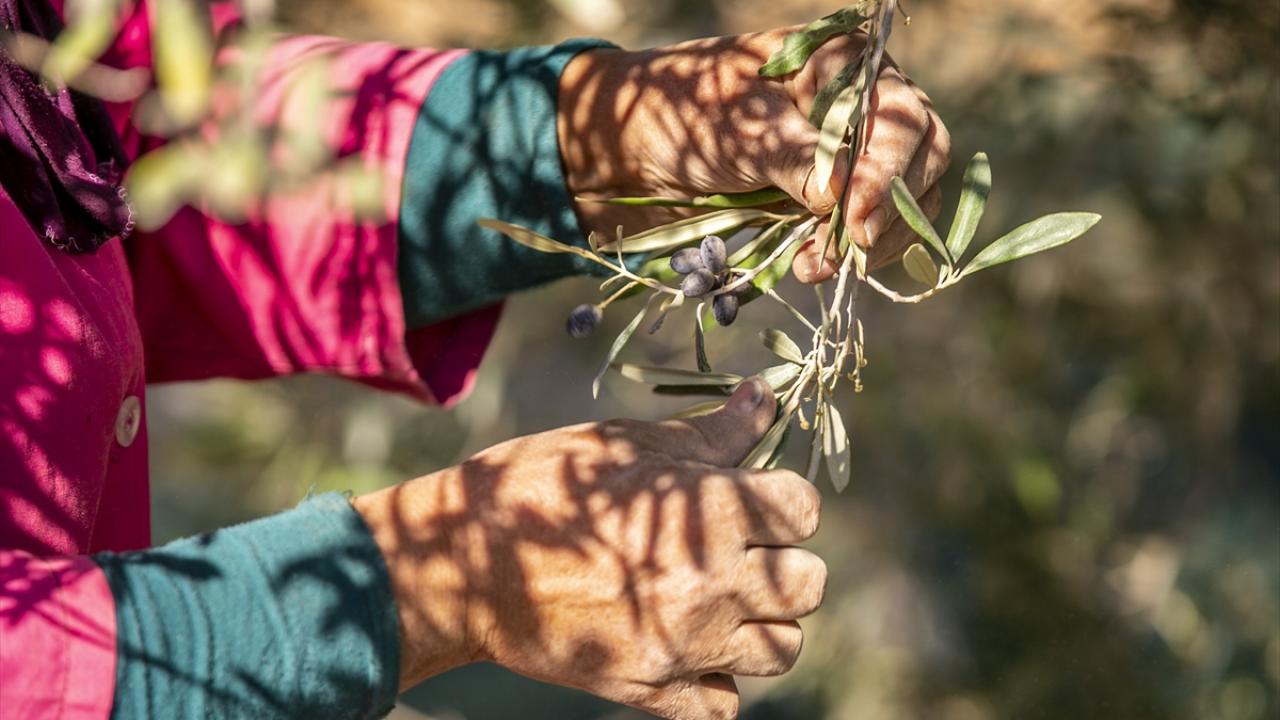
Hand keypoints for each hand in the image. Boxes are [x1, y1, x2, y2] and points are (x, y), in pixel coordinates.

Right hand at [353, 378, 825, 719]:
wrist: (461, 563)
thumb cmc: (541, 485)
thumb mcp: (626, 444)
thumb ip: (709, 433)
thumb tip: (765, 397)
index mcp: (707, 513)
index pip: (803, 508)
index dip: (781, 497)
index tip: (750, 496)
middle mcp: (710, 583)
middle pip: (809, 583)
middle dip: (783, 559)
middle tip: (741, 548)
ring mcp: (684, 645)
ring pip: (783, 649)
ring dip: (763, 623)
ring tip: (722, 600)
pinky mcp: (650, 691)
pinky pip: (723, 706)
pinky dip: (714, 682)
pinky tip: (689, 648)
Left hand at [558, 25, 949, 280]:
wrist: (628, 154)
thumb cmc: (678, 116)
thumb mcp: (736, 128)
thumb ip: (792, 158)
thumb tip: (838, 195)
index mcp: (841, 66)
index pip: (901, 115)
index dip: (888, 169)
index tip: (854, 214)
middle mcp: (859, 109)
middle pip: (923, 157)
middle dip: (891, 207)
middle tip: (850, 244)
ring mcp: (849, 160)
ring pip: (907, 202)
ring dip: (873, 241)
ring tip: (819, 265)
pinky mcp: (828, 206)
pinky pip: (868, 233)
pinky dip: (849, 256)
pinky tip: (814, 268)